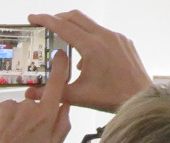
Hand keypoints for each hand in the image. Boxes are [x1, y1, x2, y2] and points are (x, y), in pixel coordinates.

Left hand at [0, 51, 71, 142]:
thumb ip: (62, 125)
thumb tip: (65, 105)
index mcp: (44, 115)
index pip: (56, 84)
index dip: (60, 68)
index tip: (60, 56)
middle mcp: (26, 106)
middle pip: (34, 104)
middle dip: (33, 116)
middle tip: (25, 138)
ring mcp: (7, 106)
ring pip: (17, 109)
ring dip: (16, 120)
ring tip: (10, 140)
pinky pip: (2, 111)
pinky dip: (2, 121)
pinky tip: (0, 136)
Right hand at [24, 11, 150, 112]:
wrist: (140, 99)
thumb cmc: (111, 97)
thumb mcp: (77, 96)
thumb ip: (52, 91)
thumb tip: (30, 94)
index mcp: (92, 47)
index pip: (63, 27)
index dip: (45, 21)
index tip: (33, 18)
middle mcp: (105, 36)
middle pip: (76, 17)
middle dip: (58, 19)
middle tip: (45, 25)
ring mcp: (116, 37)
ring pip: (89, 24)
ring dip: (73, 29)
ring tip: (64, 45)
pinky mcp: (123, 41)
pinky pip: (102, 34)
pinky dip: (89, 39)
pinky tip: (86, 59)